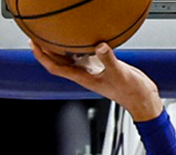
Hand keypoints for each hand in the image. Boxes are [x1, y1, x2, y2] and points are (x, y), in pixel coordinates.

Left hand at [30, 41, 163, 121]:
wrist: (142, 98)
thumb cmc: (131, 92)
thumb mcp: (119, 74)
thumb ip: (108, 59)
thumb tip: (99, 46)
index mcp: (84, 78)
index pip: (56, 68)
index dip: (42, 57)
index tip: (33, 44)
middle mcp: (84, 74)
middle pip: (58, 62)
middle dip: (45, 50)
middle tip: (36, 35)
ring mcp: (92, 70)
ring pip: (69, 58)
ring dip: (59, 48)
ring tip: (52, 34)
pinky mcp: (101, 66)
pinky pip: (83, 54)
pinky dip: (77, 46)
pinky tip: (79, 37)